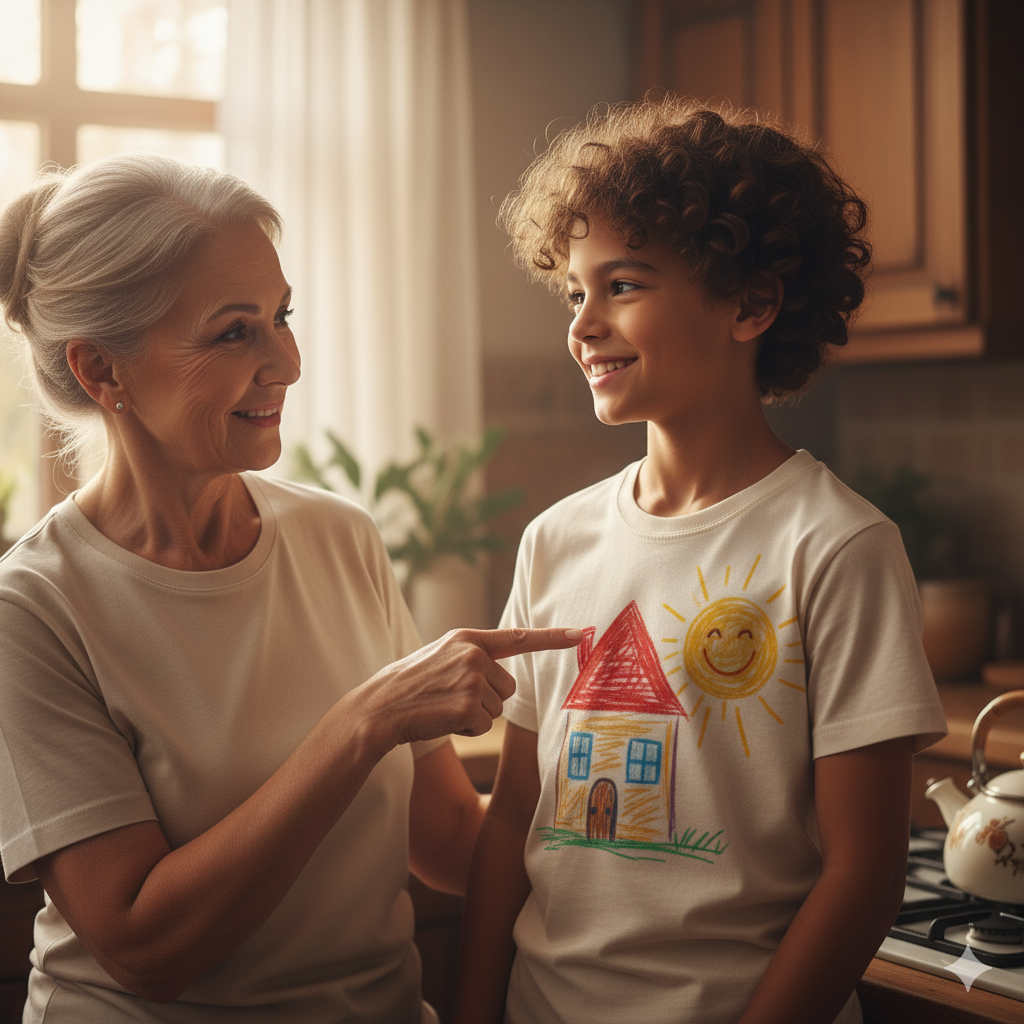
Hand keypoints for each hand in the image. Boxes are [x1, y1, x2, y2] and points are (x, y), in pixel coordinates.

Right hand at [357, 627, 581, 747]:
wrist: (381, 706)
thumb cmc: (412, 685)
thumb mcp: (442, 656)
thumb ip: (473, 657)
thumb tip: (503, 675)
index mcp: (468, 638)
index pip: (518, 637)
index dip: (551, 637)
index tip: (580, 634)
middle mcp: (473, 654)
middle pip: (508, 688)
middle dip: (486, 699)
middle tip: (451, 698)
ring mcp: (471, 678)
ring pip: (497, 709)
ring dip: (474, 715)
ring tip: (443, 707)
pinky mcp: (468, 705)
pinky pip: (484, 726)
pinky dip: (466, 730)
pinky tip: (443, 720)